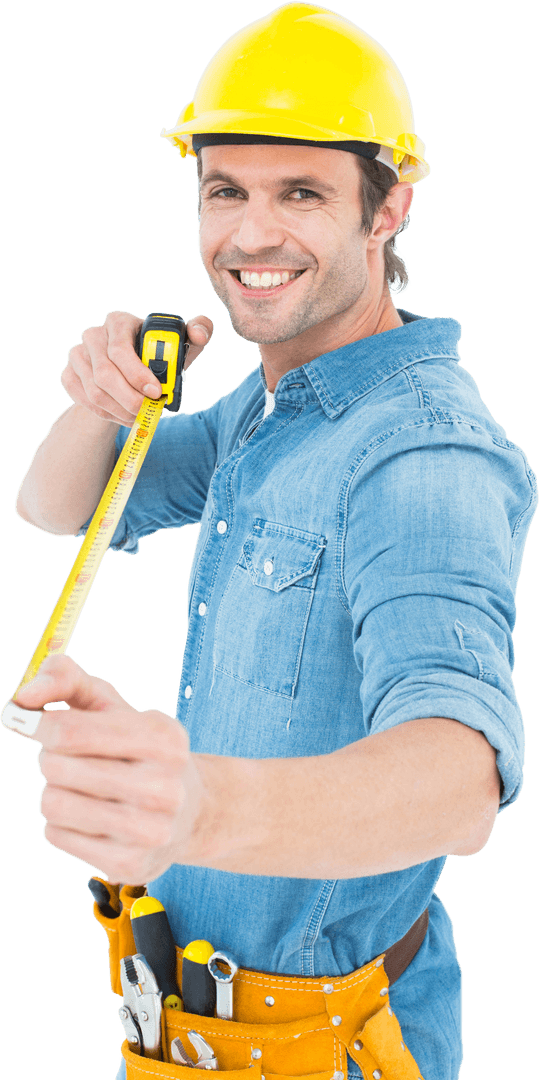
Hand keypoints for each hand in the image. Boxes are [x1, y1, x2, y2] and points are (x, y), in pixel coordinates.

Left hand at [6, 655, 204, 883]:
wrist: (190, 813)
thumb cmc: (137, 750)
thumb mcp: (113, 706)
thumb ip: (67, 680)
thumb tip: (23, 697)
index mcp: (163, 738)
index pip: (71, 730)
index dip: (37, 723)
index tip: (25, 718)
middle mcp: (163, 786)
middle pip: (56, 766)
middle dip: (50, 757)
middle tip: (70, 759)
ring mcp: (149, 831)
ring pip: (52, 803)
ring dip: (53, 790)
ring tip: (79, 788)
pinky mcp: (130, 864)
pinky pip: (56, 834)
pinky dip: (61, 822)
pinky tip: (88, 817)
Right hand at [61, 310, 213, 424]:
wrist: (127, 375)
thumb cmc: (157, 357)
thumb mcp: (179, 346)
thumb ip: (197, 333)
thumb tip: (199, 333)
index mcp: (118, 321)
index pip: (120, 349)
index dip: (137, 374)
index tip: (156, 393)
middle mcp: (93, 334)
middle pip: (105, 374)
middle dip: (129, 399)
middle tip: (148, 413)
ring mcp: (77, 355)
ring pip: (95, 392)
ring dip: (120, 411)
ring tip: (140, 418)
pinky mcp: (69, 375)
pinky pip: (85, 402)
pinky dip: (108, 415)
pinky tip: (125, 417)